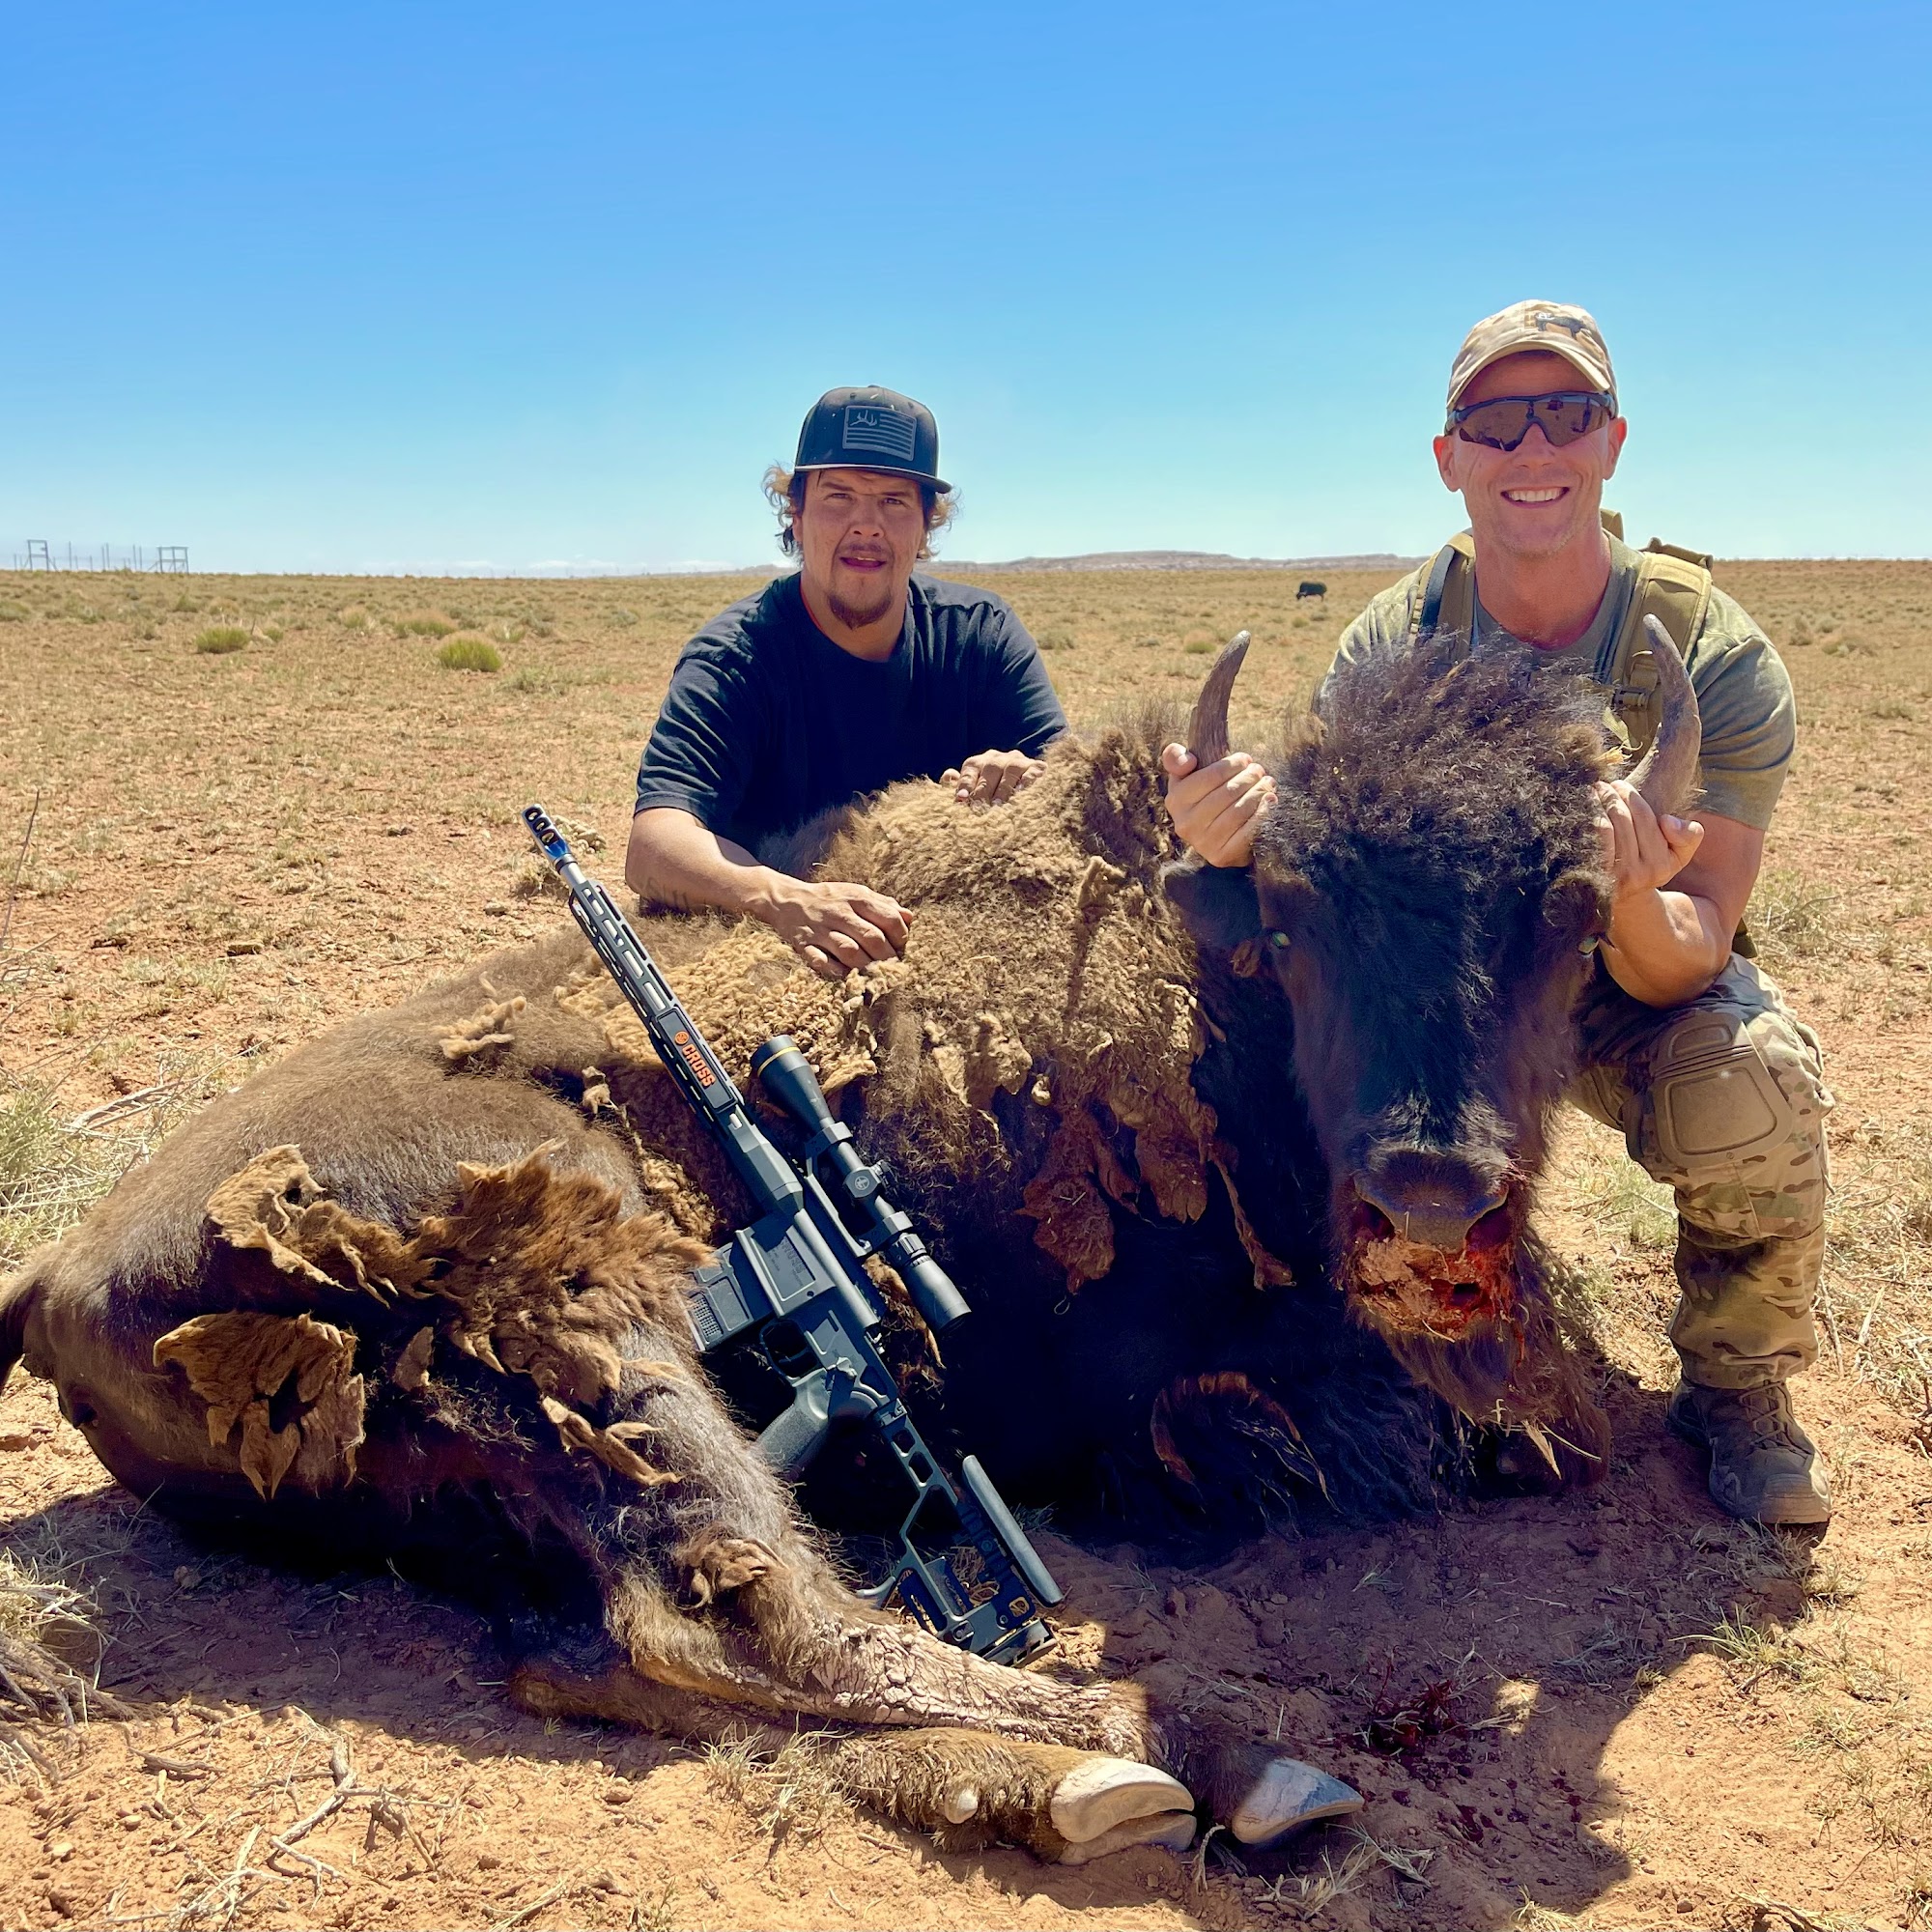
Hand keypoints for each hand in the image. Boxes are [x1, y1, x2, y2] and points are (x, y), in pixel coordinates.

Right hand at [751, 876, 910, 979]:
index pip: (889, 919)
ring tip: (873, 975)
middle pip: (872, 938)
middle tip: (891, 969)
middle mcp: (839, 913)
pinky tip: (846, 975)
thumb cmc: (828, 899)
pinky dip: (835, 971)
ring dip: (866, 966)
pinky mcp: (803, 944)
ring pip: (849, 951)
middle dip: (887, 958)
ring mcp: (821, 929)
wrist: (785, 899)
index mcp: (856, 898)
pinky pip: (821, 961)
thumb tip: (909, 918)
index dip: (901, 937)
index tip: (901, 948)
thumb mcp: (856, 893)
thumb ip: (883, 904)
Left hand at [941, 748, 1043, 807]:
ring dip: (1003, 788)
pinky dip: (1027, 782)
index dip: (965, 782)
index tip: (961, 799)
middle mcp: (1000, 758)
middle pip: (990, 768)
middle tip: (979, 809)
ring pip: (1011, 769)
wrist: (1029, 789)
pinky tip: (1021, 794)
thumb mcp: (976, 790)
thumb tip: (948, 776)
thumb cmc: (994, 795)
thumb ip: (962, 784)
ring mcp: (1020, 761)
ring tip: (998, 807)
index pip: (971, 767)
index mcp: (982, 762)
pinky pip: (1032, 772)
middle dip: (983, 790)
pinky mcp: (1038, 768)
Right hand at [1160, 744, 1275, 866]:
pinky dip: (1263, 812)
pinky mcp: (1221, 856)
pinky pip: (1248, 830)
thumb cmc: (1203, 797)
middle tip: (1259, 771)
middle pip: (1227, 792)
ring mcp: (1203, 842)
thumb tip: (1188, 761)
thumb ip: (1176, 758)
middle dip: (1249, 777)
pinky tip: (1270, 801)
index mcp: (1175, 800)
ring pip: (1239, 810)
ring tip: (1267, 783)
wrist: (1215, 837)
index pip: (1210, 776)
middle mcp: (1185, 823)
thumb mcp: (1185, 777)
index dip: (1232, 764)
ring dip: (1259, 792)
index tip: (1245, 759)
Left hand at [1595, 779, 1703, 903]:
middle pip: (1623, 820)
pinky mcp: (1592, 877)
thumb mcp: (1679, 854)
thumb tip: (1666, 821)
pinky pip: (1590, 841)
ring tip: (1594, 791)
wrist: (1625, 899)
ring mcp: (1612, 877)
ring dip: (1597, 804)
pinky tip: (1584, 808)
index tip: (1621, 784)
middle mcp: (1637, 873)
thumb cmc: (1652, 866)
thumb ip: (1689, 835)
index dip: (1631, 796)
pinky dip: (1588, 820)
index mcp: (1660, 865)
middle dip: (1612, 796)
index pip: (1645, 819)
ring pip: (1605, 828)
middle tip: (1604, 784)